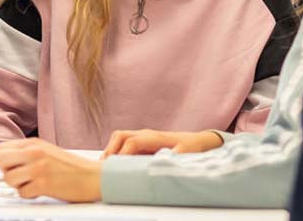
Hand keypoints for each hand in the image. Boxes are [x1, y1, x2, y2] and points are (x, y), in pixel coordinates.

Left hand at [0, 138, 101, 201]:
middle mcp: (34, 152)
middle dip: (6, 171)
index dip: (4, 161)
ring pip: (8, 178)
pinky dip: (30, 195)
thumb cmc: (72, 167)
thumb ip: (27, 153)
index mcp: (34, 143)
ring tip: (32, 184)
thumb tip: (6, 162)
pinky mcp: (43, 184)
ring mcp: (38, 167)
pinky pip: (22, 193)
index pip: (1, 148)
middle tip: (20, 176)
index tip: (12, 167)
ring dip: (18, 185)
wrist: (93, 177)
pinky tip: (41, 190)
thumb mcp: (47, 151)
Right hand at [102, 129, 223, 158]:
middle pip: (120, 135)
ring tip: (107, 166)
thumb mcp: (183, 155)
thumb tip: (160, 165)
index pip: (132, 142)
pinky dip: (116, 151)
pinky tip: (116, 164)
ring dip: (112, 149)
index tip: (117, 167)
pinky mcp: (142, 142)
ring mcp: (142, 136)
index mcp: (153, 137)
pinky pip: (124, 143)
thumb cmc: (190, 148)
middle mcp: (145, 134)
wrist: (197, 141)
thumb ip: (171, 159)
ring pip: (120, 137)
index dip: (122, 154)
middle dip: (111, 149)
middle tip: (105, 166)